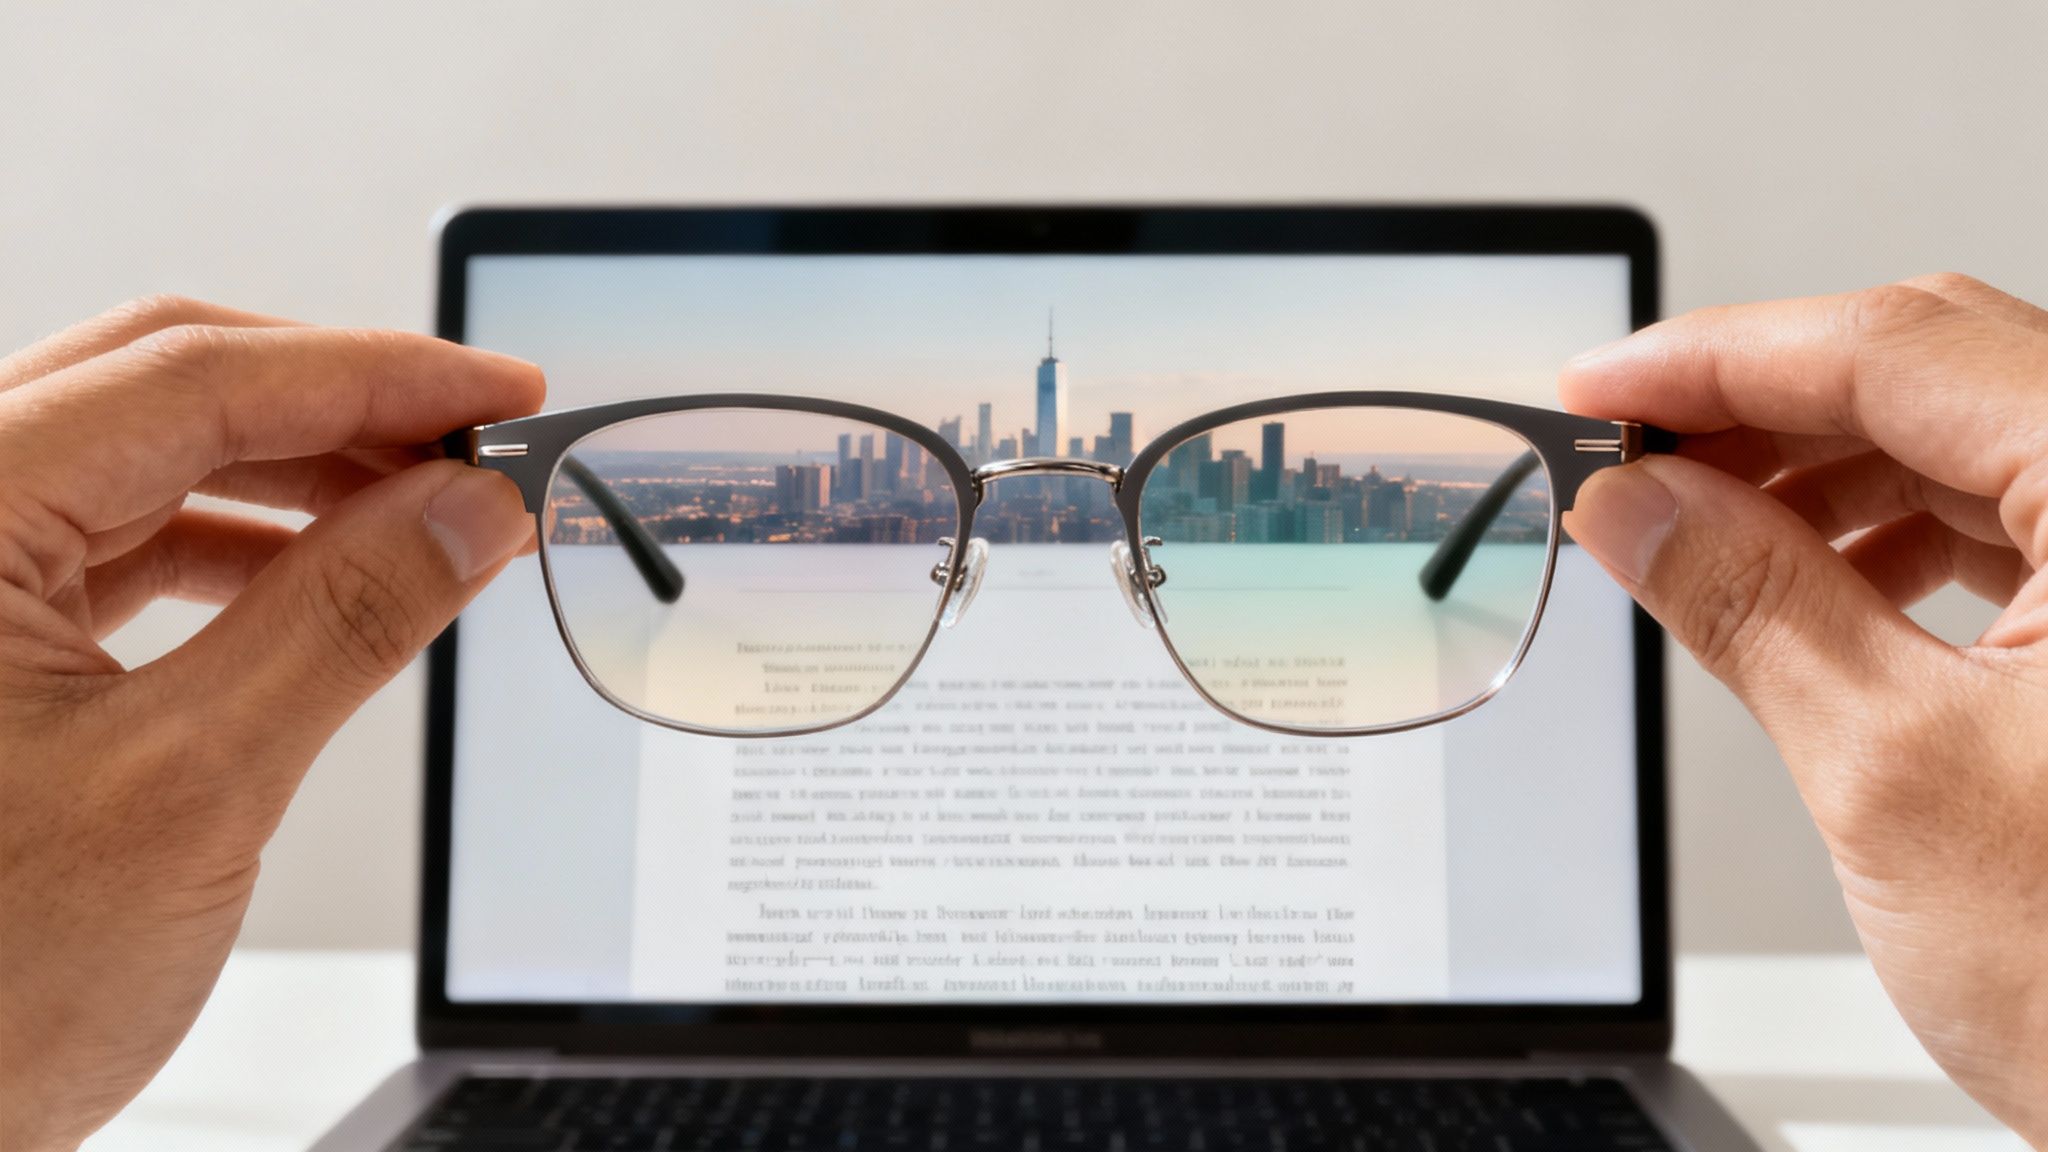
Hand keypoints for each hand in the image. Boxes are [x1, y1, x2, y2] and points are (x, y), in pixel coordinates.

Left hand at [0, 298, 542, 1149]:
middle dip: (338, 404)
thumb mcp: (194, 787)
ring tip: (427, 510)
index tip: (497, 393)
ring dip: (295, 475)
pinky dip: (236, 546)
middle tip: (477, 440)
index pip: (193, 379)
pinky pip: (115, 542)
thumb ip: (345, 619)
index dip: (372, 371)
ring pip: (144, 460)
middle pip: (163, 388)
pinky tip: (325, 570)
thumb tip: (466, 510)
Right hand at [1559, 274, 2047, 1140]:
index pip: (1896, 348)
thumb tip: (1638, 507)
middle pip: (1936, 376)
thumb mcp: (1898, 778)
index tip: (1602, 386)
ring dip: (1822, 477)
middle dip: (1762, 411)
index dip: (1717, 355)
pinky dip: (1898, 538)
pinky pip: (2020, 521)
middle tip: (1628, 463)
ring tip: (1697, 536)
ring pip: (1973, 446)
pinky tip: (1815, 581)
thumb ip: (1751, 607)